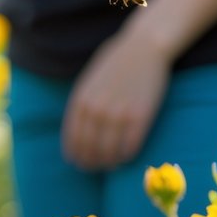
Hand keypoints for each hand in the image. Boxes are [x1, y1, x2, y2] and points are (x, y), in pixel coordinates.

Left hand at [61, 27, 173, 169]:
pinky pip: (130, 145)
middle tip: (93, 169)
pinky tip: (126, 159)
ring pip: (108, 150)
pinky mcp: (140, 116)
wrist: (143, 47)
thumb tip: (78, 126)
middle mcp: (96, 109)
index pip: (72, 137)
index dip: (74, 153)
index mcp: (80, 100)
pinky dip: (126, 156)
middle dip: (89, 162)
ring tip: (109, 166)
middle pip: (89, 147)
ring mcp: (118, 113)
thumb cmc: (115, 62)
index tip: (76, 162)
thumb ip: (83, 102)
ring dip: (107, 163)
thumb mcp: (89, 80)